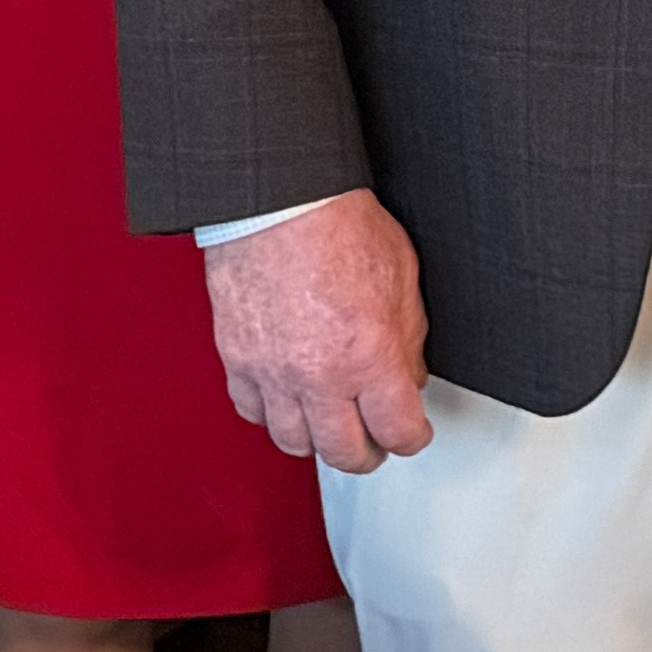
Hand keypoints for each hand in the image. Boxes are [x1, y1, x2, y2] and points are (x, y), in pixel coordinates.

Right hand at [207, 193, 433, 473]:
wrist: (276, 198)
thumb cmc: (336, 221)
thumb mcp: (400, 275)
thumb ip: (408, 337)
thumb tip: (408, 377)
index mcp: (369, 354)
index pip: (398, 431)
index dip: (413, 437)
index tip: (412, 432)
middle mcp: (319, 374)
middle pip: (345, 453)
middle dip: (368, 453)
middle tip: (374, 440)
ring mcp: (273, 371)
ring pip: (294, 443)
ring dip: (317, 439)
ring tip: (330, 424)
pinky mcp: (238, 359)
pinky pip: (252, 411)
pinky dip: (272, 413)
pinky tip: (287, 399)